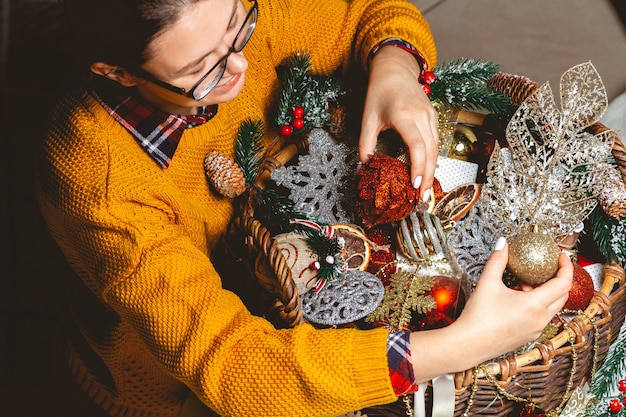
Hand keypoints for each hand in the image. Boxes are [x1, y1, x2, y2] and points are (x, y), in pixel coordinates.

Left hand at [359, 45, 438, 200]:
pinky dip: (432, 159)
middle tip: (422, 199)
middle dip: (427, 177)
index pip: (416, 146)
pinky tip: (427, 173)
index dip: (418, 167)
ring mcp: (431, 116)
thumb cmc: (379, 92)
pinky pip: (436, 142)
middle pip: (430, 152)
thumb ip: (365, 143)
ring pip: (436, 149)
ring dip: (432, 171)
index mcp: (404, 116)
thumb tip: (365, 166)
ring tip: (425, 191)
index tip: (415, 185)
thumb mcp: (367, 118)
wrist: (394, 69)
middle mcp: (422, 116)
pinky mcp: (434, 117)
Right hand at [409, 238, 572, 382]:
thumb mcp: (488, 283)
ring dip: (547, 292)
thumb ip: (498, 260)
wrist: (469, 344)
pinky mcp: (529, 336)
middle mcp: (541, 319)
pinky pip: (542, 317)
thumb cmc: (478, 316)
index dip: (566, 267)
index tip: (560, 256)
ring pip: (552, 307)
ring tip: (528, 282)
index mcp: (535, 305)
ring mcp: (536, 329)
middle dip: (559, 278)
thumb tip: (503, 243)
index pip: (563, 283)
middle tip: (549, 266)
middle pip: (562, 295)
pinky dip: (538, 304)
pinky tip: (519, 298)